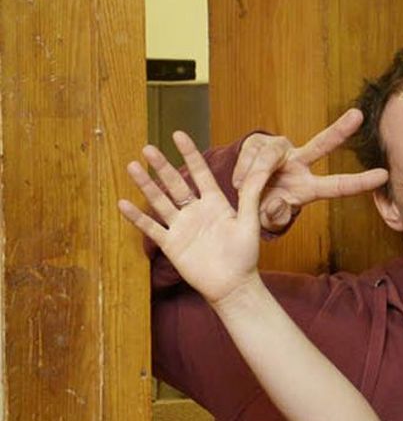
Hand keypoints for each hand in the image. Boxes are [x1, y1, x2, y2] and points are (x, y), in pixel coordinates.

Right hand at [120, 131, 281, 307]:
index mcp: (216, 203)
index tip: (178, 135)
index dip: (189, 154)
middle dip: (162, 166)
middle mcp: (195, 211)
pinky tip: (123, 203)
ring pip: (160, 201)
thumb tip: (262, 166)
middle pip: (175, 184)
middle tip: (147, 147)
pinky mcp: (171, 244)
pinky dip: (137, 216)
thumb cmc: (245, 255)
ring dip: (146, 185)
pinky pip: (151, 228)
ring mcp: (181, 226)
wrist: (233, 285)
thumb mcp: (250, 220)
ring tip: (132, 166)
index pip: (200, 173)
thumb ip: (251, 194)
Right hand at [233, 107, 387, 235]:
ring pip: (271, 155)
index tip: (384, 175)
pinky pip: (250, 155)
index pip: (338, 186)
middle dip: (339, 130)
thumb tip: (277, 204)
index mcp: (308, 188)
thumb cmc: (262, 208)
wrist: (237, 193)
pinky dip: (240, 171)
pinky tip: (239, 180)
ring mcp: (281, 151)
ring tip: (245, 189)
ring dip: (255, 174)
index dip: (360, 181)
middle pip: (321, 145)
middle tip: (358, 115)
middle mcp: (300, 164)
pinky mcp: (259, 142)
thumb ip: (274, 217)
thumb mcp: (269, 220)